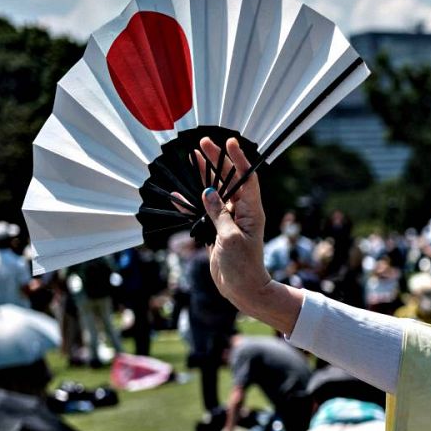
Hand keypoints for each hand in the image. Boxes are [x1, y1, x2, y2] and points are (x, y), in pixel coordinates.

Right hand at [198, 136, 270, 313]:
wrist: (241, 288)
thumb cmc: (242, 266)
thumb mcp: (230, 238)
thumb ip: (218, 214)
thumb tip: (208, 192)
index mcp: (252, 211)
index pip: (247, 179)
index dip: (239, 160)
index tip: (229, 142)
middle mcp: (242, 212)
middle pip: (229, 181)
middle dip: (217, 162)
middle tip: (202, 143)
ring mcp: (228, 220)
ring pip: (215, 193)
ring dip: (203, 177)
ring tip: (192, 158)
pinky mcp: (217, 230)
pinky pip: (203, 211)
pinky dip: (191, 203)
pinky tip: (178, 195)